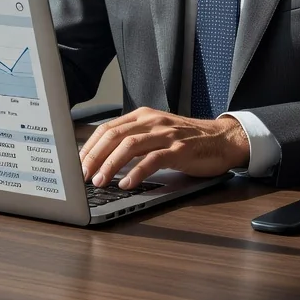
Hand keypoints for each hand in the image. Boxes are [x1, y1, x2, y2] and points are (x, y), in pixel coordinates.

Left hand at [79, 107, 249, 189]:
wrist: (222, 139)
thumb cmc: (187, 140)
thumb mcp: (157, 134)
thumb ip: (134, 141)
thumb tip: (103, 159)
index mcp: (143, 116)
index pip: (108, 128)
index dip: (89, 146)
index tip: (77, 164)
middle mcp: (152, 121)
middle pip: (114, 135)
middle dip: (94, 156)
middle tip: (82, 175)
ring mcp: (166, 134)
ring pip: (130, 146)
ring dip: (111, 164)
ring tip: (99, 181)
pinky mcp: (180, 149)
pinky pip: (153, 159)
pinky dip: (137, 173)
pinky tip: (126, 184)